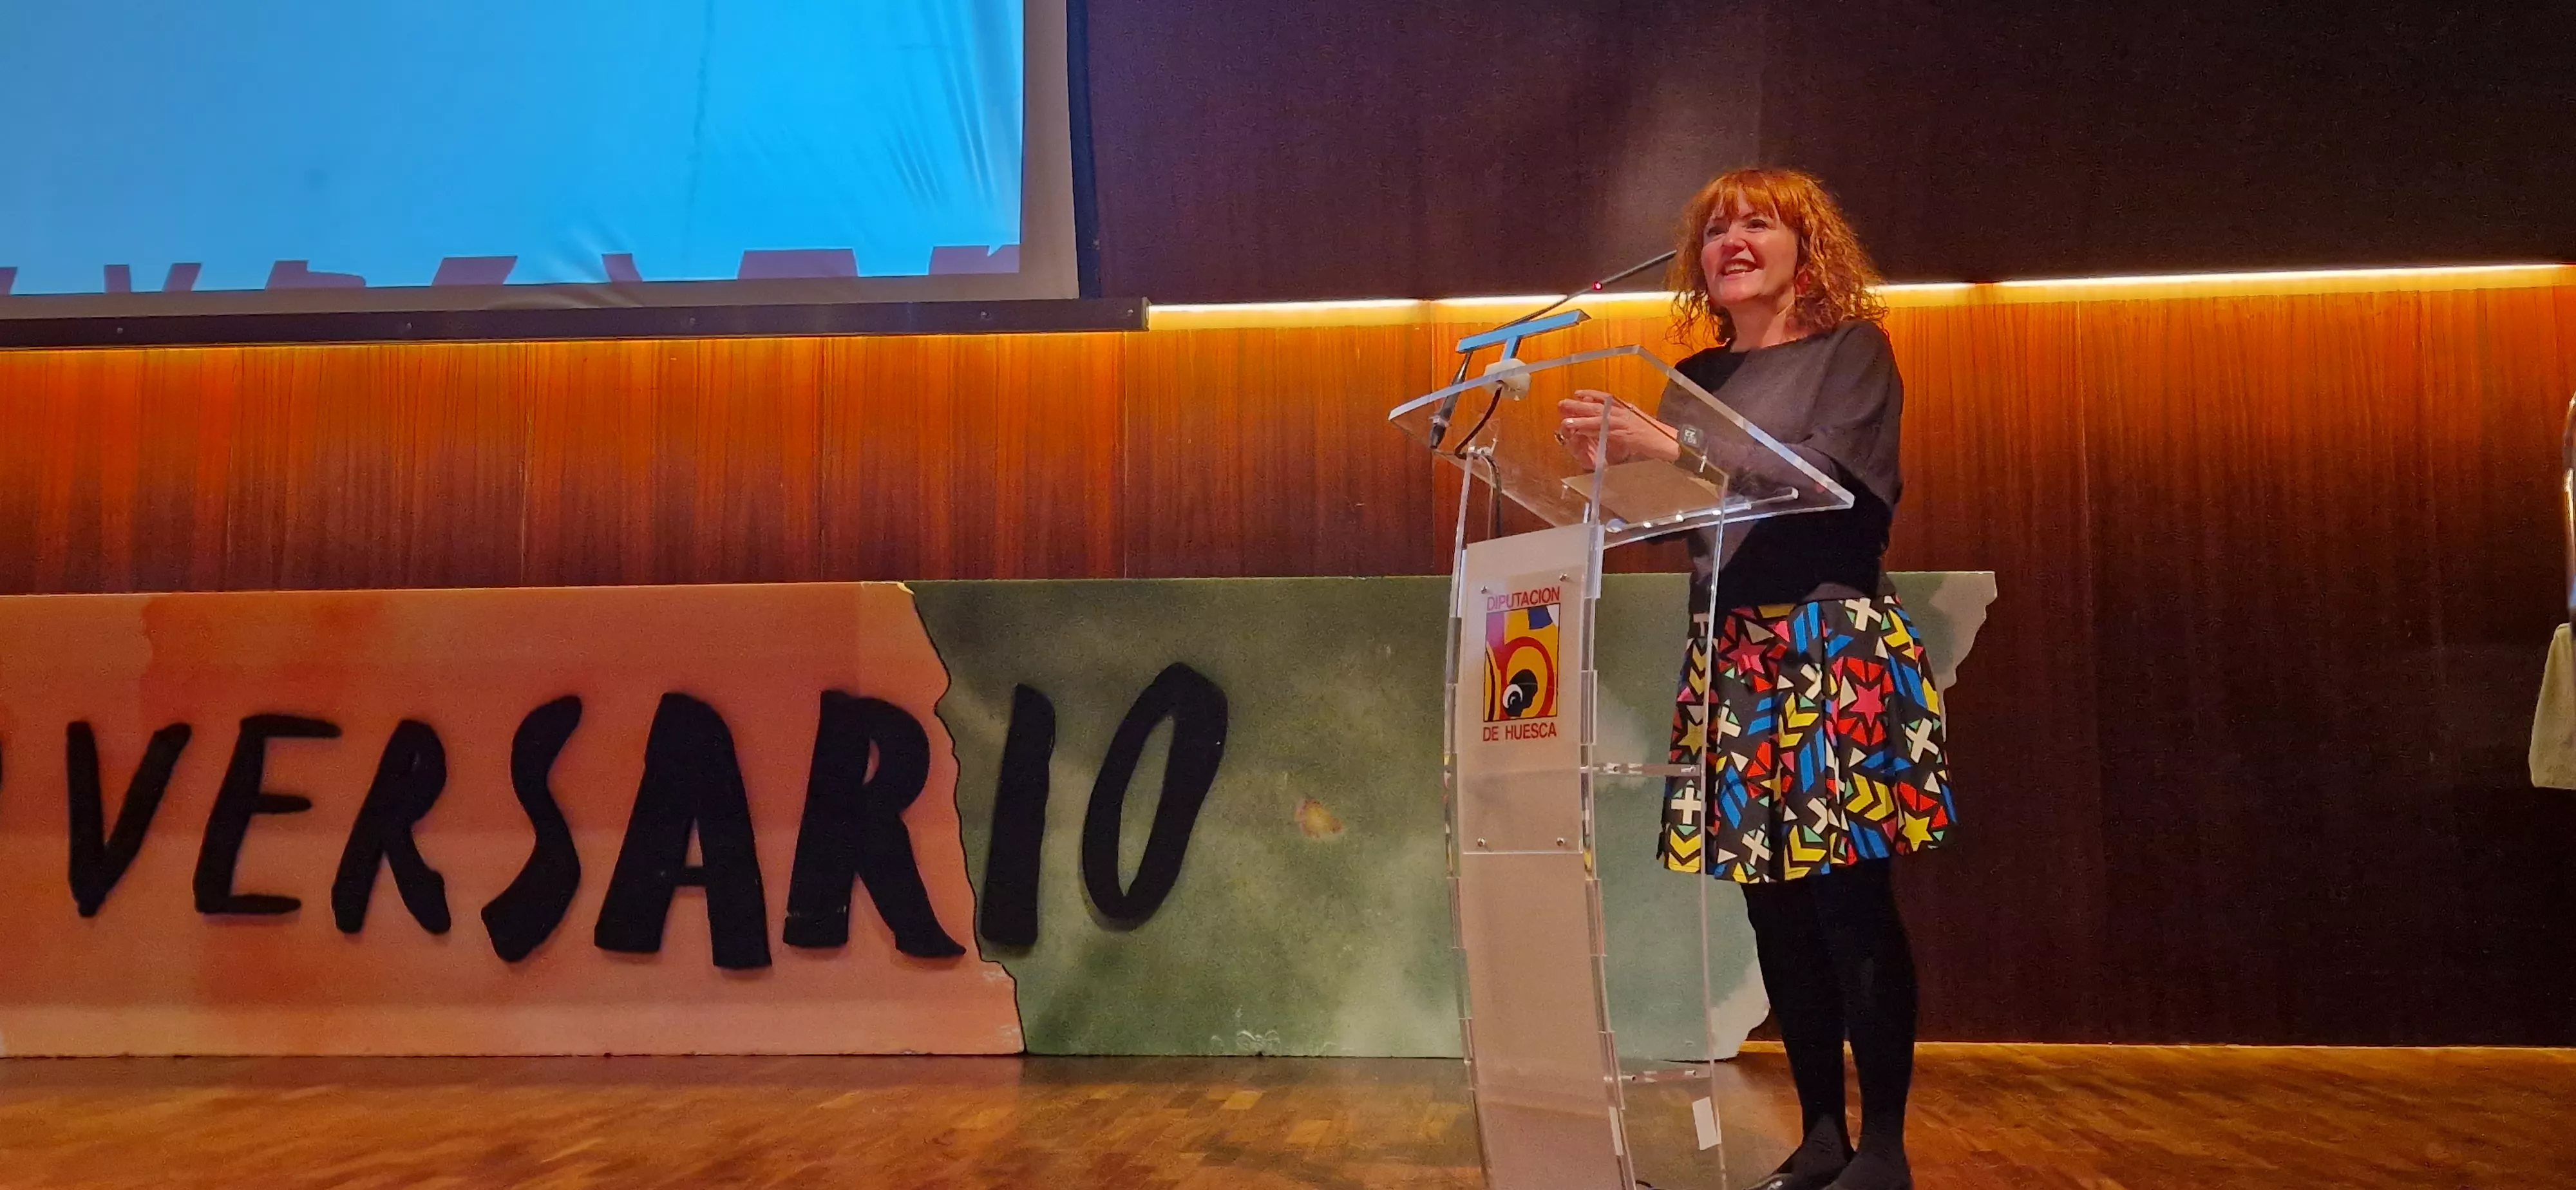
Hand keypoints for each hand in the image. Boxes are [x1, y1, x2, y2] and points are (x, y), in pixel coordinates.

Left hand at [1557, 391, 1682, 468]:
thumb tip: (1610, 417)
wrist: (1670, 441)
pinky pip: (1605, 432)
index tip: (1577, 393)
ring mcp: (1624, 423)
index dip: (1591, 394)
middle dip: (1578, 405)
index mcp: (1626, 408)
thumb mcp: (1637, 422)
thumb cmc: (1655, 434)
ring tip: (1566, 421)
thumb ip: (1623, 418)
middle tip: (1562, 403)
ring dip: (1581, 420)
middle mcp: (1624, 412)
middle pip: (1597, 407)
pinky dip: (1593, 431)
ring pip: (1598, 419)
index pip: (1606, 397)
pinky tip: (1582, 432)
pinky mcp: (1625, 434)